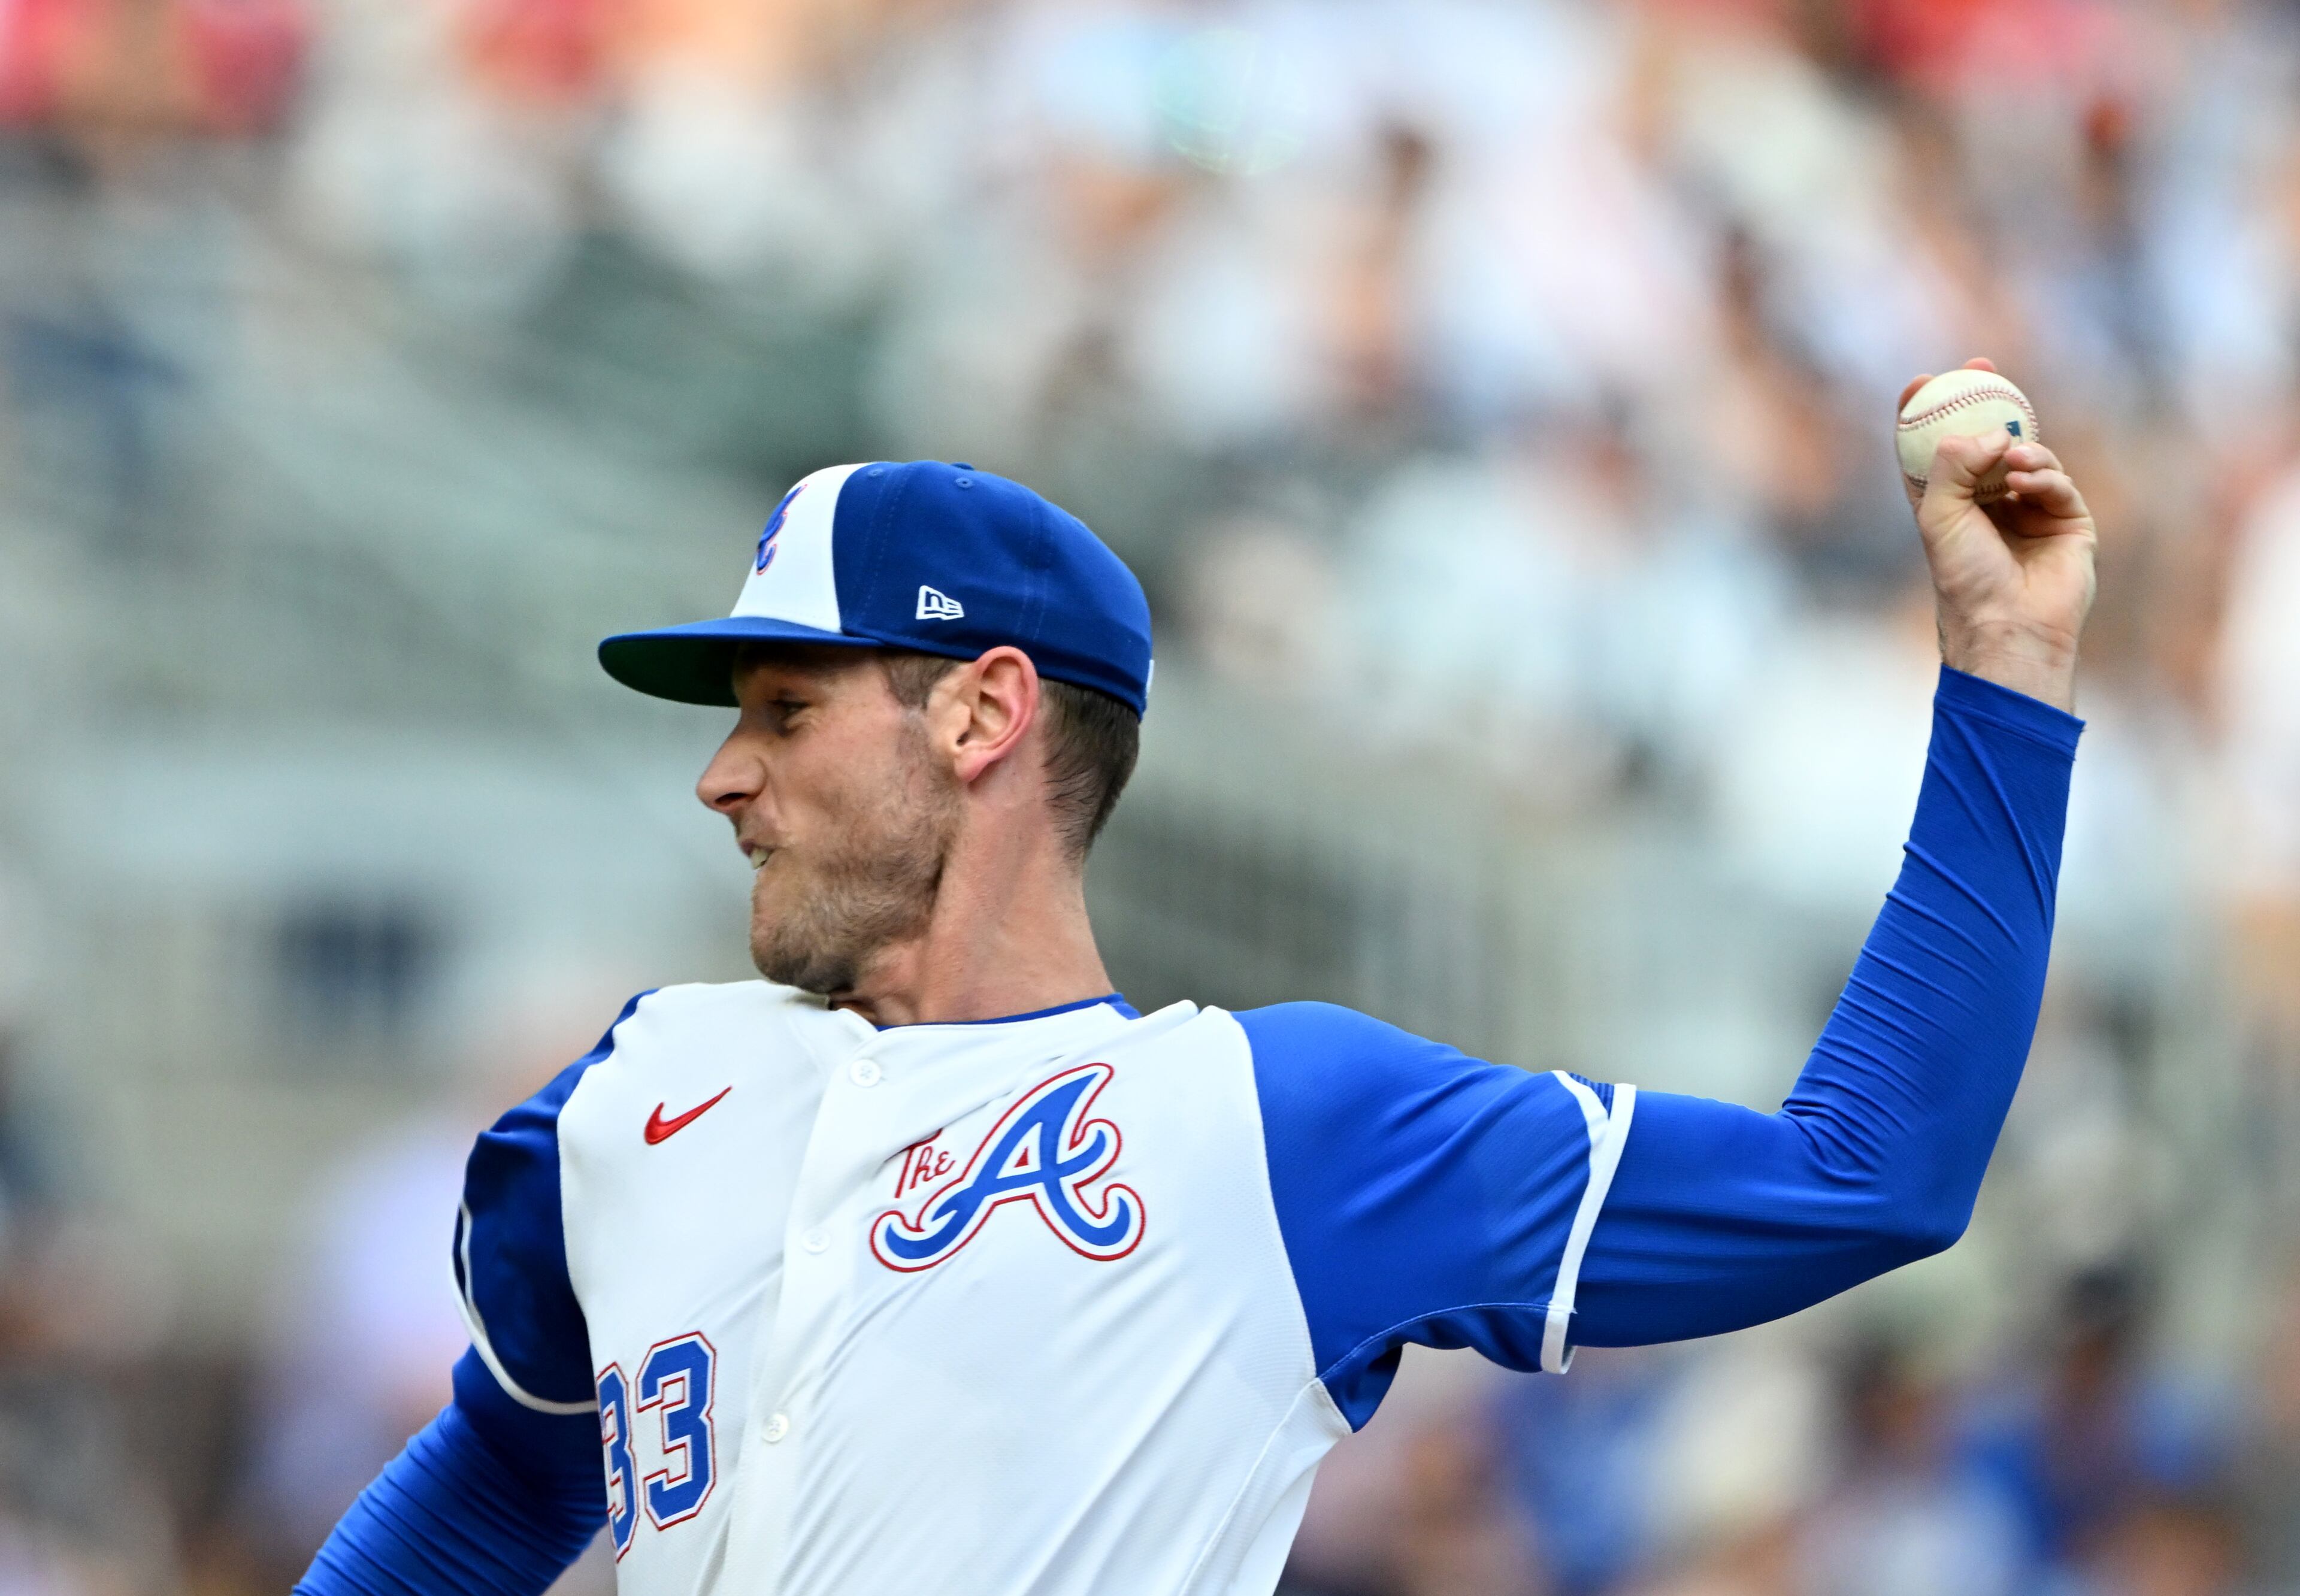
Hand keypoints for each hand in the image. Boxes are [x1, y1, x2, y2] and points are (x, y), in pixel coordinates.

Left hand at [1897, 358, 2096, 711]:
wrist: (2007, 624)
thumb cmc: (1963, 578)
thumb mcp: (1937, 517)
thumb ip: (1951, 466)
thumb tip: (1987, 434)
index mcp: (1951, 505)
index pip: (1939, 448)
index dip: (1929, 412)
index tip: (1922, 381)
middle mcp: (1990, 503)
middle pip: (1988, 439)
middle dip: (1987, 401)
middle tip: (1983, 369)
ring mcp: (2031, 510)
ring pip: (2028, 455)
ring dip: (2018, 447)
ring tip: (2007, 459)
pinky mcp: (2067, 521)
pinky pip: (2056, 481)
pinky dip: (2041, 474)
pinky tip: (2023, 483)